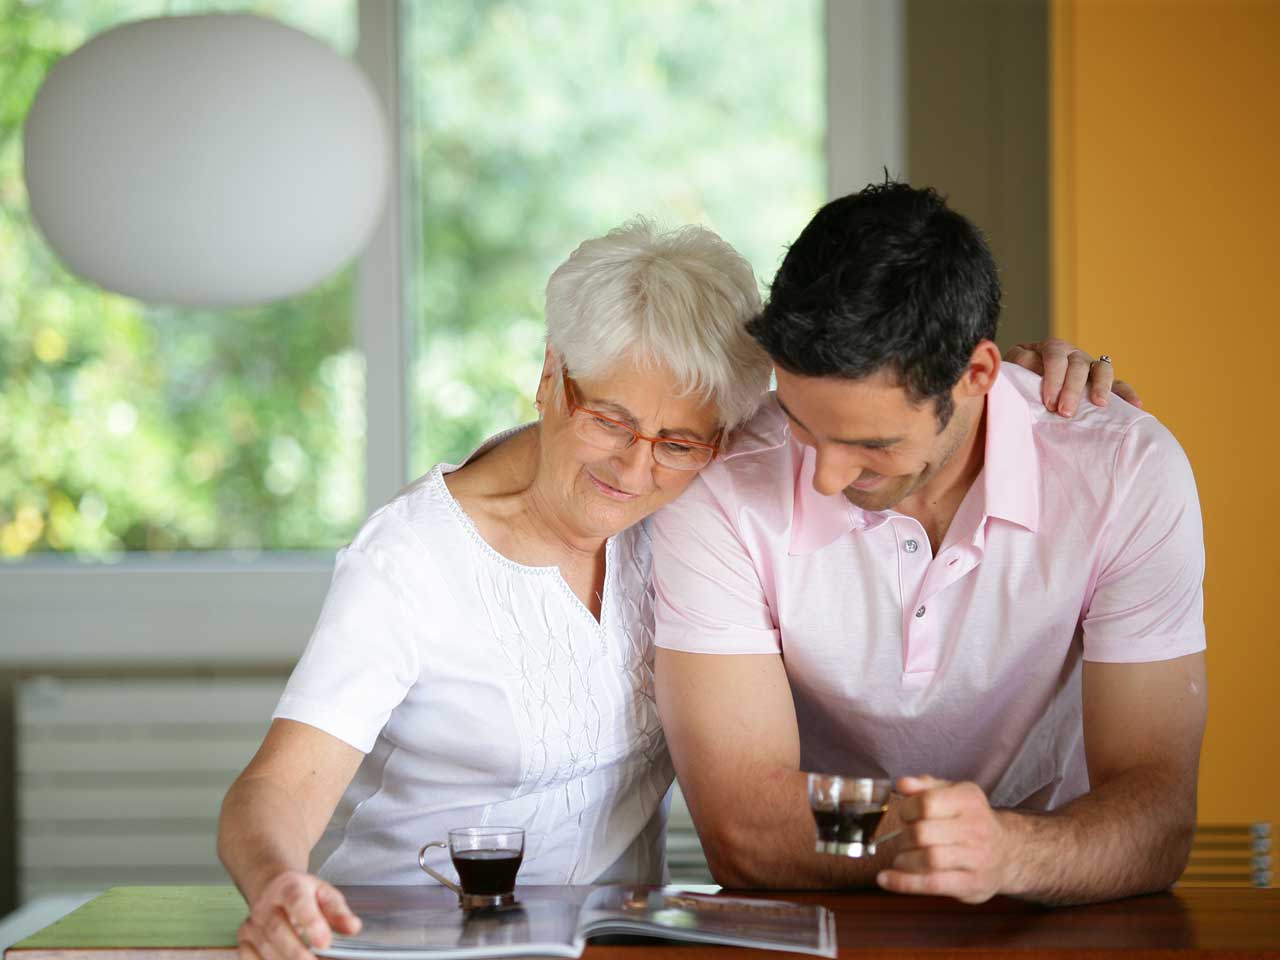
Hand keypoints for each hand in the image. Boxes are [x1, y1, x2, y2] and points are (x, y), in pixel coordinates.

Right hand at [238, 871, 361, 959]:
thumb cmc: (302, 894)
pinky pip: (251, 959)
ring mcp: (252, 924)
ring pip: (266, 949)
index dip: (311, 923)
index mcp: (289, 888)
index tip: (325, 943)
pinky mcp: (244, 941)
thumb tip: (352, 928)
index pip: (298, 902)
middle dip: (298, 954)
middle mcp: (266, 906)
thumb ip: (339, 912)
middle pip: (278, 931)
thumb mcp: (324, 894)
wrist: (271, 889)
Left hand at [876, 775, 1011, 903]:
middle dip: (903, 838)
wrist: (1007, 852)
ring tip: (902, 858)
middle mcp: (976, 828)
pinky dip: (904, 883)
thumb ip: (925, 786)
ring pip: (928, 860)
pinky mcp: (972, 884)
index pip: (926, 803)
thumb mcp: (953, 794)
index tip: (904, 816)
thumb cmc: (970, 820)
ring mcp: (976, 858)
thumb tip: (903, 784)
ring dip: (904, 860)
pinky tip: (887, 879)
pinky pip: (932, 884)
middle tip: (902, 840)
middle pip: (922, 834)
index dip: (906, 810)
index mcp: (968, 800)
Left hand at [1004, 339, 1142, 415]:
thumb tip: (1030, 363)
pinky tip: (1135, 406)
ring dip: (1102, 386)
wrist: (1025, 382)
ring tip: (1099, 404)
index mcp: (1053, 348)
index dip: (1053, 378)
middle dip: (1073, 389)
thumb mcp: (1014, 366)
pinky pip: (1120, 385)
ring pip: (1102, 370)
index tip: (1048, 401)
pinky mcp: (1103, 383)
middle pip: (1079, 365)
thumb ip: (1019, 363)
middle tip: (1065, 412)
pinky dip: (1127, 394)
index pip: (1056, 357)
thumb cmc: (1019, 375)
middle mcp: (1075, 355)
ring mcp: (1091, 368)